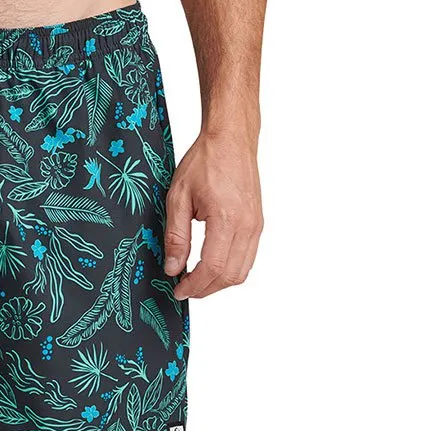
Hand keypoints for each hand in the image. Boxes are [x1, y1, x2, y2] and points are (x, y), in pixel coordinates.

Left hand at [164, 130, 262, 299]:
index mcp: (227, 219)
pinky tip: (211, 265)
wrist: (231, 140)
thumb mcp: (178, 198)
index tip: (178, 290)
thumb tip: (173, 268)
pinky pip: (247, 257)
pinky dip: (230, 269)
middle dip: (206, 289)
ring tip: (195, 279)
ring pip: (242, 271)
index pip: (213, 268)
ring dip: (219, 282)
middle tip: (184, 289)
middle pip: (230, 276)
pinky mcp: (258, 223)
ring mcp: (256, 226)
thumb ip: (176, 236)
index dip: (194, 285)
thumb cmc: (205, 161)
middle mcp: (247, 226)